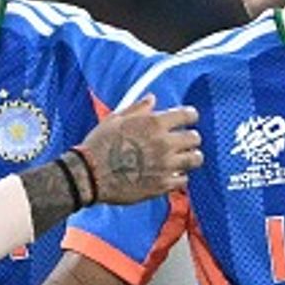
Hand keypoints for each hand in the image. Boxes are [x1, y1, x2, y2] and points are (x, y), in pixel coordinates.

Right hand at [76, 97, 201, 204]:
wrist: (89, 174)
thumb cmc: (99, 144)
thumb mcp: (115, 119)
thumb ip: (138, 109)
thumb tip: (152, 99)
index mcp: (154, 123)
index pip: (188, 115)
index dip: (190, 116)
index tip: (188, 119)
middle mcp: (164, 143)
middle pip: (195, 138)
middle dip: (190, 138)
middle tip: (183, 142)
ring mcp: (165, 165)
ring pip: (195, 159)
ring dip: (189, 157)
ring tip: (181, 159)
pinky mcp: (162, 185)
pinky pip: (183, 180)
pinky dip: (178, 177)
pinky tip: (169, 174)